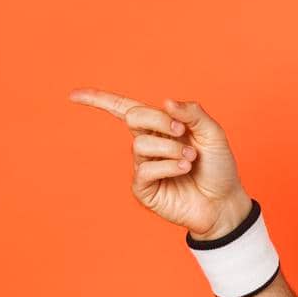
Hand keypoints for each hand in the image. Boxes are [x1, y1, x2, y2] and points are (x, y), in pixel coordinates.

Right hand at [68, 89, 252, 240]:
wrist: (224, 201)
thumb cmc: (218, 167)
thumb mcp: (212, 133)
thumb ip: (192, 113)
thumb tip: (165, 101)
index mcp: (160, 127)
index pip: (124, 108)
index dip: (98, 100)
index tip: (73, 95)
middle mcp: (148, 144)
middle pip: (132, 117)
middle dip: (158, 120)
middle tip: (183, 133)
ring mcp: (143, 167)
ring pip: (141, 144)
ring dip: (171, 149)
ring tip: (190, 160)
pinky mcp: (143, 188)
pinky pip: (145, 169)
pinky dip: (168, 166)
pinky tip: (184, 170)